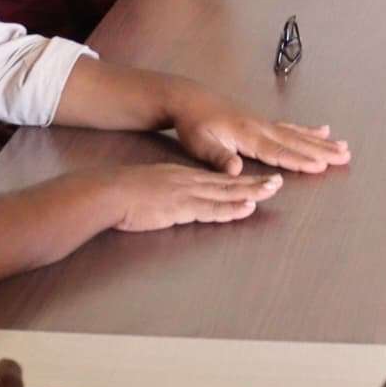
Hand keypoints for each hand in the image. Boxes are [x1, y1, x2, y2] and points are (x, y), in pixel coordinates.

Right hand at [102, 161, 282, 231]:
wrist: (108, 191)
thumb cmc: (123, 193)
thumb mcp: (151, 189)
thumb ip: (166, 196)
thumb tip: (171, 203)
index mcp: (183, 177)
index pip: (217, 180)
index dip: (240, 180)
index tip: (259, 180)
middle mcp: (189, 182)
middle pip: (228, 184)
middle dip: (254, 184)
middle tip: (277, 182)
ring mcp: (187, 193)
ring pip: (226, 193)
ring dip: (250, 192)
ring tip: (272, 190)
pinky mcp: (181, 206)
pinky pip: (211, 209)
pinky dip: (230, 208)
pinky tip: (246, 208)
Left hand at [173, 88, 352, 173]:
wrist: (190, 99)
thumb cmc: (194, 125)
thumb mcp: (200, 144)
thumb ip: (218, 157)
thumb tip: (235, 170)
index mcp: (248, 135)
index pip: (278, 152)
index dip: (299, 160)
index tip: (320, 166)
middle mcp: (262, 127)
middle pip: (296, 141)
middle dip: (322, 150)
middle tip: (346, 156)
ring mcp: (264, 122)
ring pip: (298, 133)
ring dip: (321, 141)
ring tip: (344, 147)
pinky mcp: (262, 121)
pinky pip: (291, 126)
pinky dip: (308, 129)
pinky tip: (322, 130)